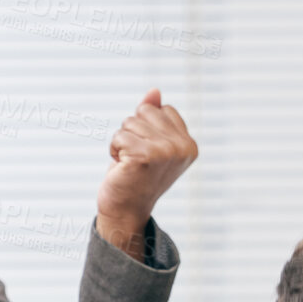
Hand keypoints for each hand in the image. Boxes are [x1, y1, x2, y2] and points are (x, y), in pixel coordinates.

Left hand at [94, 89, 198, 258]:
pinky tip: (122, 168)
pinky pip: (119, 136)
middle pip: (145, 112)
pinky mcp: (144, 157)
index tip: (148, 155)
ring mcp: (165, 152)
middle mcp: (181, 148)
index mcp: (188, 145)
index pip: (162, 110)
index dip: (146, 128)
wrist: (125, 210)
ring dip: (122, 142)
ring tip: (129, 164)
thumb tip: (154, 91)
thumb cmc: (135, 177)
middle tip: (135, 158)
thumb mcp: (149, 143)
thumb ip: (154, 117)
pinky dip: (114, 150)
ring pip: (130, 122)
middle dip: (132, 131)